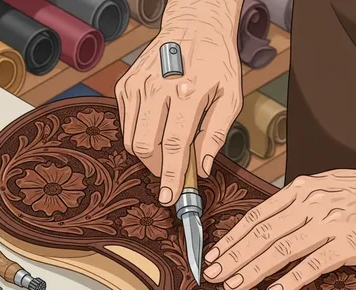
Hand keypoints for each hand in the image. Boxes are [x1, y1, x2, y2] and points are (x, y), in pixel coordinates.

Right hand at [115, 0, 243, 205]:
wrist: (193, 27)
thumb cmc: (215, 63)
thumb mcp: (230, 96)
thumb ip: (216, 134)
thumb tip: (202, 167)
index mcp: (187, 92)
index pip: (173, 145)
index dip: (170, 175)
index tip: (168, 197)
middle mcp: (157, 89)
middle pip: (144, 146)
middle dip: (157, 167)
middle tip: (172, 172)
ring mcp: (137, 86)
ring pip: (131, 139)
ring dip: (148, 153)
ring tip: (167, 147)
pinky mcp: (125, 85)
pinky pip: (126, 124)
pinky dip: (139, 134)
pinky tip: (156, 125)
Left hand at [203, 166, 355, 289]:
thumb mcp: (326, 184)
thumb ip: (298, 201)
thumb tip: (270, 221)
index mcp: (301, 189)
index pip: (257, 217)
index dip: (231, 238)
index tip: (212, 255)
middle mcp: (311, 204)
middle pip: (262, 235)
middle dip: (232, 257)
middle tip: (212, 275)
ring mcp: (330, 223)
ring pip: (281, 249)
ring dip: (253, 270)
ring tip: (233, 285)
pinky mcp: (350, 243)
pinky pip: (314, 263)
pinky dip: (292, 278)